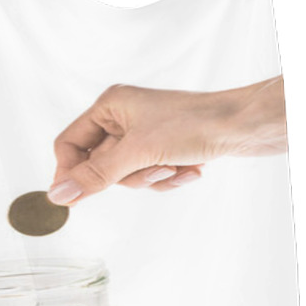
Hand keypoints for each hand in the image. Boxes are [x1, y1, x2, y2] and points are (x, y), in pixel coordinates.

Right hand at [46, 76, 286, 205]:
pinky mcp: (164, 149)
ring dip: (151, 179)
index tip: (73, 199)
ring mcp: (144, 135)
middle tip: (152, 170)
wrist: (248, 125)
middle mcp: (123, 117)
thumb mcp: (138, 153)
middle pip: (99, 165)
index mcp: (110, 105)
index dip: (70, 173)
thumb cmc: (195, 124)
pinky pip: (149, 176)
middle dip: (128, 176)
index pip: (70, 144)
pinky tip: (190, 169)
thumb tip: (57, 195)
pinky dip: (168, 179)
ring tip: (175, 166)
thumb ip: (95, 176)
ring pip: (126, 175)